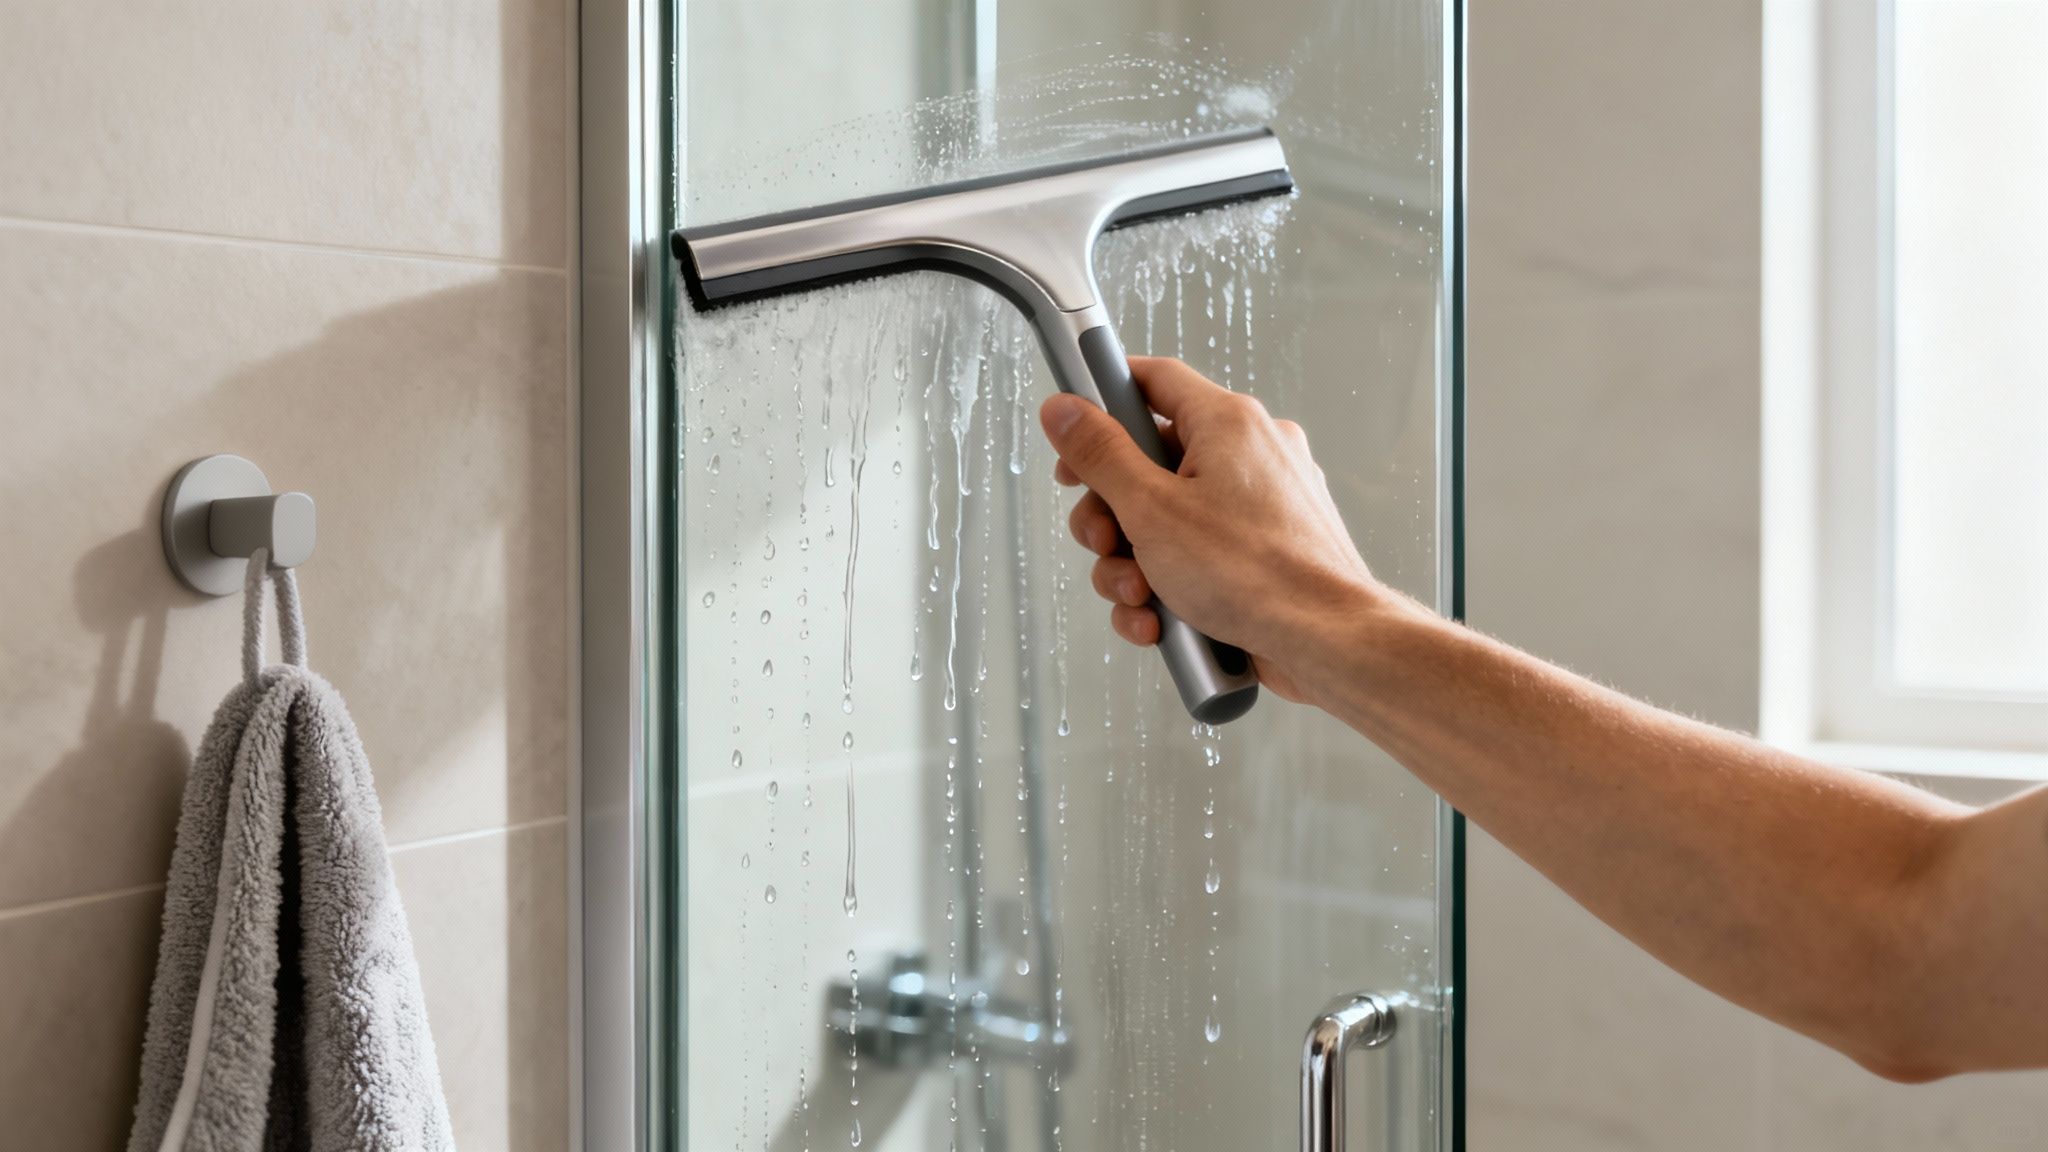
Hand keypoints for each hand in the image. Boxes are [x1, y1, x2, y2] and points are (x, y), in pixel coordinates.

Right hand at [1039, 356, 1397, 705]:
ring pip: (1168, 520)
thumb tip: (1064, 409)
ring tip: (1140, 598)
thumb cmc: (1254, 574)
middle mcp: (1250, 455)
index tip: (1072, 434)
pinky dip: (1170, 588)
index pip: (1154, 379)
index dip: (1104, 399)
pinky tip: (1161, 622)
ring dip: (1135, 563)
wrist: (1326, 642)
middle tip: (1103, 544)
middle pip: (1149, 463)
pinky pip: (1199, 556)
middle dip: (1111, 515)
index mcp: (1227, 423)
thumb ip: (1100, 454)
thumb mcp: (1151, 509)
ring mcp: (1260, 506)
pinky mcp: (1263, 553)